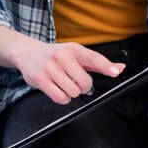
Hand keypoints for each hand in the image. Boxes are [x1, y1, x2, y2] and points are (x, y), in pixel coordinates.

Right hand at [9, 40, 123, 104]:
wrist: (27, 52)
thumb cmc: (56, 55)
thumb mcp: (76, 54)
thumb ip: (99, 63)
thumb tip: (120, 69)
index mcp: (74, 49)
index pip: (93, 58)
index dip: (106, 66)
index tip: (115, 73)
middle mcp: (62, 57)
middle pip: (85, 83)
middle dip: (83, 87)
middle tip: (75, 81)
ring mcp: (50, 68)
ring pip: (73, 93)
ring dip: (71, 93)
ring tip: (63, 84)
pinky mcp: (40, 79)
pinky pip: (60, 98)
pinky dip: (62, 98)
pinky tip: (57, 89)